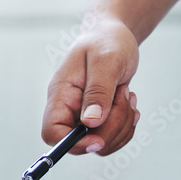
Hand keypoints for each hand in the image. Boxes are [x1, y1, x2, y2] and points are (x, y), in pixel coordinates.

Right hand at [42, 17, 139, 154]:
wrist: (113, 36)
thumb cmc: (106, 42)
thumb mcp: (106, 61)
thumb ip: (98, 92)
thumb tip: (91, 123)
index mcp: (60, 95)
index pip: (52, 133)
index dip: (73, 143)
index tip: (99, 139)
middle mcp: (68, 109)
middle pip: (81, 142)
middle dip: (111, 129)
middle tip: (123, 97)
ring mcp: (82, 115)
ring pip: (101, 143)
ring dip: (122, 125)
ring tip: (126, 95)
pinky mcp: (98, 119)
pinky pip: (113, 137)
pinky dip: (127, 125)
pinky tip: (128, 103)